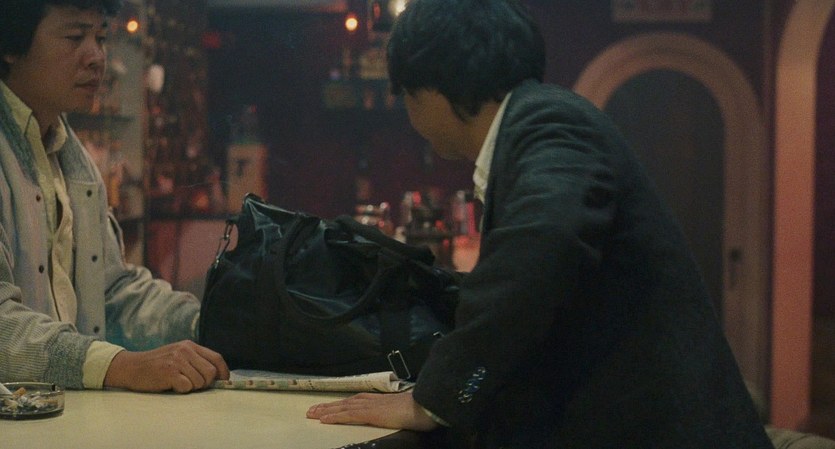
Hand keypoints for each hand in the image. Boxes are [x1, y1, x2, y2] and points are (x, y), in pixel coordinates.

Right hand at [103, 340, 228, 392]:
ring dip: (191, 387)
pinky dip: (181, 390)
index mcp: (190, 345)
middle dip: (205, 383)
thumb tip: (218, 377)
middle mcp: (185, 350)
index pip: (217, 358)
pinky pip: (187, 387)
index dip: (223, 373)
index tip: (222, 382)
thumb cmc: (157, 365)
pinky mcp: (169, 372)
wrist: (131, 367)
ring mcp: (177, 360)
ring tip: (178, 382)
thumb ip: (196, 361)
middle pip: (211, 372)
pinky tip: (170, 385)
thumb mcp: (178, 355)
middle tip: (191, 384)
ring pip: (200, 382)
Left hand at [306, 391, 438, 431]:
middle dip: (328, 406)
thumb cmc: (420, 410)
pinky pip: (348, 415)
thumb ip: (394, 411)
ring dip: (326, 410)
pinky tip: (325, 419)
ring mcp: (371, 405)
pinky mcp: (371, 413)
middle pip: (345, 402)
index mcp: (380, 400)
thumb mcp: (403, 410)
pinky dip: (335, 416)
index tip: (329, 407)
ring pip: (343, 407)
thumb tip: (392, 414)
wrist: (427, 406)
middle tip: (312, 410)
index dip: (340, 404)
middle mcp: (372, 400)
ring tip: (312, 414)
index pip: (355, 401)